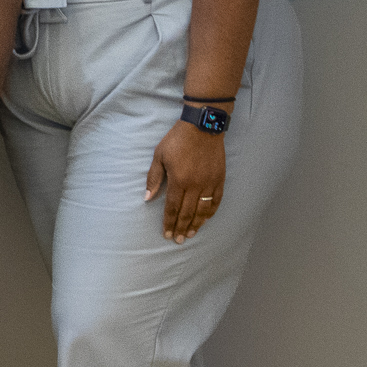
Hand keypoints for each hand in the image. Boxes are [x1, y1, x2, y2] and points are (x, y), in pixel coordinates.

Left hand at [145, 117, 226, 242]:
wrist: (202, 127)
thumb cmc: (177, 140)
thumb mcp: (159, 156)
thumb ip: (154, 178)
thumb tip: (147, 198)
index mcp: (179, 180)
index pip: (173, 207)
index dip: (169, 222)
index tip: (166, 234)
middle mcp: (195, 185)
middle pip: (188, 213)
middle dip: (182, 228)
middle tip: (178, 240)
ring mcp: (209, 183)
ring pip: (203, 210)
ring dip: (197, 224)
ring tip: (191, 234)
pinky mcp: (219, 179)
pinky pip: (216, 200)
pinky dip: (211, 212)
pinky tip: (206, 219)